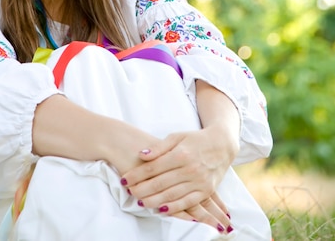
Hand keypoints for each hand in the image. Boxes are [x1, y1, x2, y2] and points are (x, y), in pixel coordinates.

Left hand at [120, 127, 235, 226]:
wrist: (222, 145)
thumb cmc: (196, 139)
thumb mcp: (177, 136)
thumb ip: (159, 147)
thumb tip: (141, 154)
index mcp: (181, 154)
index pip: (153, 167)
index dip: (137, 175)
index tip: (125, 180)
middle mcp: (190, 169)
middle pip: (160, 183)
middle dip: (142, 190)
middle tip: (129, 192)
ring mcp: (199, 181)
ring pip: (171, 195)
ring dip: (154, 201)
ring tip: (140, 202)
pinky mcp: (206, 191)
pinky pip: (187, 203)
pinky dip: (174, 209)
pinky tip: (161, 210)